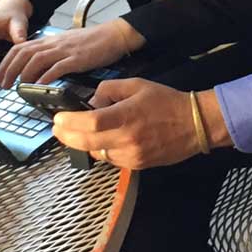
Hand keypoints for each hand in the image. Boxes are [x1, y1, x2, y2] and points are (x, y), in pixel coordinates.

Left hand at [0, 19, 144, 86]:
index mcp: (50, 41)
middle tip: (3, 85)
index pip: (20, 48)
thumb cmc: (92, 42)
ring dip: (24, 74)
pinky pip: (58, 67)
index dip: (6, 62)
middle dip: (9, 70)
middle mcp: (54, 44)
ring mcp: (65, 51)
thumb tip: (37, 68)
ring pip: (36, 59)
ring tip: (18, 87)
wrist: (112, 35)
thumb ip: (52, 53)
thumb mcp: (66, 45)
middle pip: (23, 54)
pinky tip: (40, 85)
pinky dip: (46, 76)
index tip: (0, 76)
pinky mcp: (77, 58)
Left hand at [52, 80, 232, 169]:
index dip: (70, 123)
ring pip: (96, 153)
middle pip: (87, 143)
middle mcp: (127, 139)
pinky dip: (102, 150)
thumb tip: (92, 101)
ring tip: (76, 133)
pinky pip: (110, 159)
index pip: (90, 123)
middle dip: (67, 136)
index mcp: (127, 116)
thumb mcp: (137, 85)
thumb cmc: (166, 101)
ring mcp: (131, 156)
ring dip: (83, 143)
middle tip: (57, 129)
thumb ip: (110, 90)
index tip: (57, 119)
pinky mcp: (136, 166)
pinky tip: (102, 140)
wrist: (194, 124)